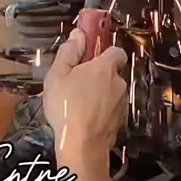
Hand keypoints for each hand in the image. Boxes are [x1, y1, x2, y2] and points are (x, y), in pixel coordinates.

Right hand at [43, 29, 127, 159]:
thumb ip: (69, 52)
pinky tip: (85, 120)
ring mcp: (122, 104)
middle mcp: (119, 83)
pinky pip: (111, 110)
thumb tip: (79, 34)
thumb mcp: (58, 75)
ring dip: (100, 95)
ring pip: (111, 93)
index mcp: (105, 67)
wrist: (82, 146)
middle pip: (112, 74)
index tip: (89, 59)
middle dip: (98, 77)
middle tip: (76, 85)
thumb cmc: (66, 106)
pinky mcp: (120, 122)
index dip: (105, 53)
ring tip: (78, 105)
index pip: (116, 51)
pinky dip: (101, 112)